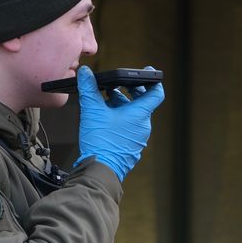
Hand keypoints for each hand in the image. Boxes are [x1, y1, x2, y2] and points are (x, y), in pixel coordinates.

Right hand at [74, 66, 164, 181]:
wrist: (99, 170)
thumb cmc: (100, 142)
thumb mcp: (92, 111)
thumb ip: (89, 89)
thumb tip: (85, 72)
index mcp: (140, 115)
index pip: (156, 93)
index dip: (152, 80)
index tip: (148, 71)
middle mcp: (143, 127)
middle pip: (141, 103)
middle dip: (129, 92)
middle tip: (118, 86)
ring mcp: (138, 139)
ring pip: (133, 116)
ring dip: (122, 107)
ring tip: (105, 102)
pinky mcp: (130, 149)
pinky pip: (128, 129)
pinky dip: (120, 121)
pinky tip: (105, 121)